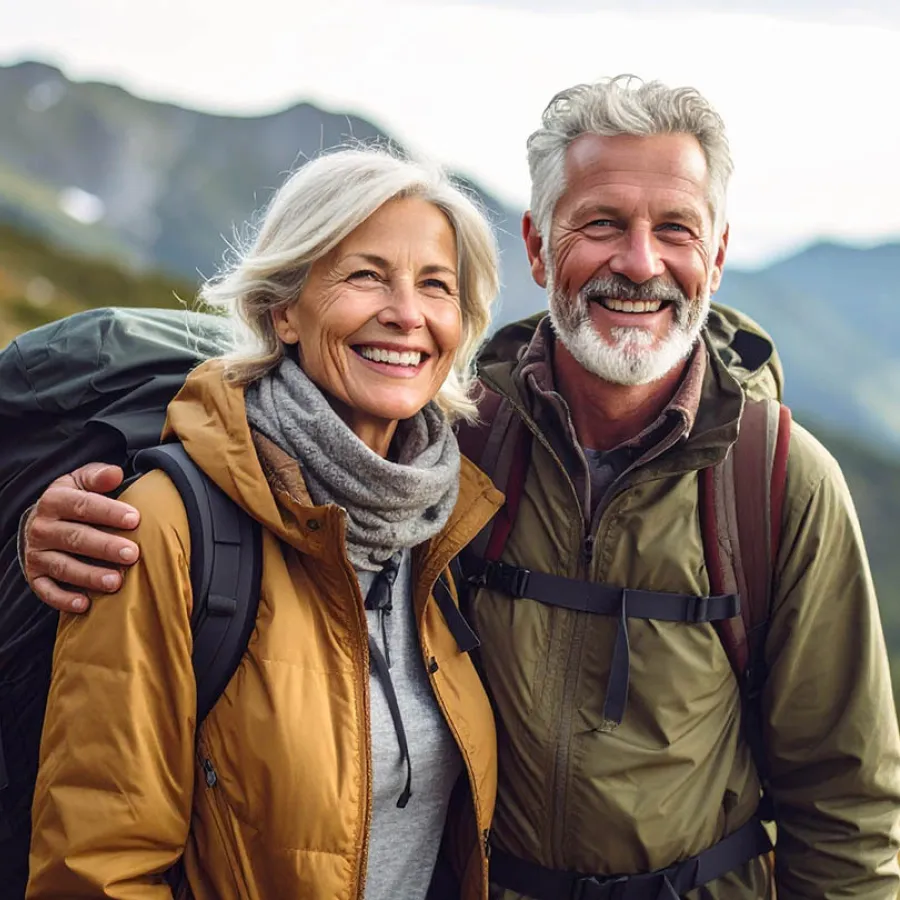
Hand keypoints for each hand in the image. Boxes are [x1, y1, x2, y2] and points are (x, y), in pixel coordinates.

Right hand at [23, 463, 140, 613]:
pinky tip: (85, 605)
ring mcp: (37, 553)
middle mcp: (42, 528)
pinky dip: (64, 599)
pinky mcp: (35, 576)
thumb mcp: (81, 481)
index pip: (83, 505)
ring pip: (63, 566)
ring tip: (116, 582)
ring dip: (90, 576)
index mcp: (55, 500)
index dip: (109, 512)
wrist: (40, 522)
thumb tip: (115, 474)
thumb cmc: (73, 500)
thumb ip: (98, 476)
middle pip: (76, 538)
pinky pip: (47, 590)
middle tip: (133, 554)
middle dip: (105, 547)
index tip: (135, 519)